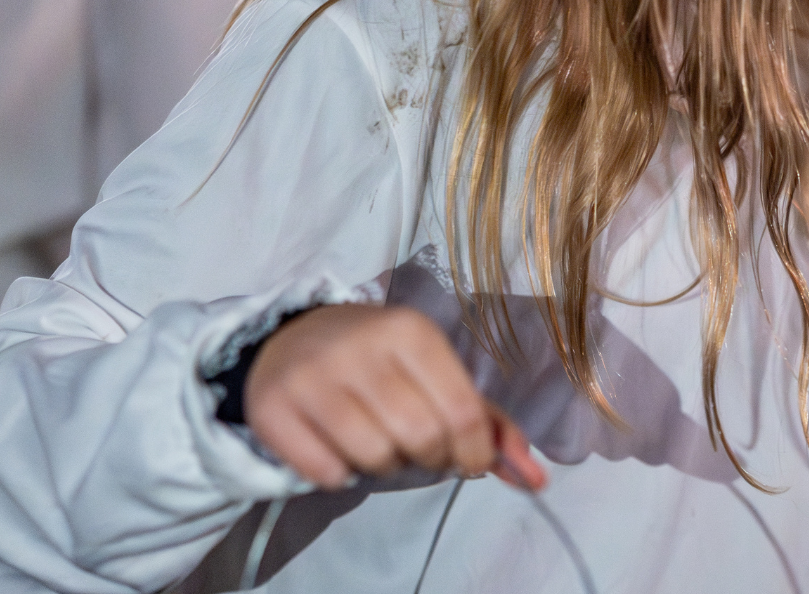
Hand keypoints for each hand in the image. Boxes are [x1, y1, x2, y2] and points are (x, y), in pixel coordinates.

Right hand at [244, 304, 547, 490]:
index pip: (462, 412)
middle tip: (418, 446)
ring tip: (379, 443)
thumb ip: (489, 425)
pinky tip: (338, 448)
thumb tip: (535, 478)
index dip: (473, 452)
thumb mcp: (436, 374)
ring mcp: (312, 376)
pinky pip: (324, 472)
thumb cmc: (379, 361)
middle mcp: (360, 347)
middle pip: (420, 437)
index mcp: (410, 330)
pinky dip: (339, 474)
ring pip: (373, 458)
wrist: (289, 339)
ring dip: (385, 466)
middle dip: (429, 458)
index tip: (466, 459)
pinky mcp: (273, 408)